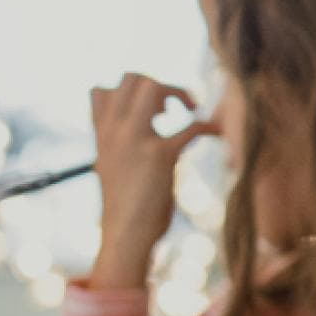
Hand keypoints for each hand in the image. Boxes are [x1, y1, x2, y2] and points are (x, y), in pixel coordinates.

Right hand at [88, 72, 211, 286]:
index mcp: (102, 136)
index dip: (128, 91)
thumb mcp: (113, 170)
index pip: (101, 90)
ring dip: (178, 91)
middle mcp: (115, 132)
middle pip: (131, 78)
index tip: (151, 111)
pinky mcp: (160, 156)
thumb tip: (150, 135)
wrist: (125, 238)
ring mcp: (135, 141)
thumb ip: (124, 147)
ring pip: (152, 86)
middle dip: (158, 84)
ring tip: (190, 111)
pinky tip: (214, 135)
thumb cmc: (125, 208)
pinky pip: (189, 126)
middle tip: (174, 110)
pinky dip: (207, 126)